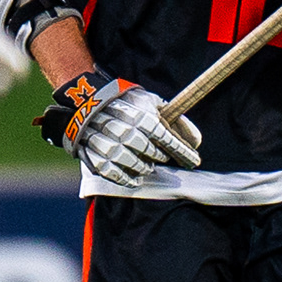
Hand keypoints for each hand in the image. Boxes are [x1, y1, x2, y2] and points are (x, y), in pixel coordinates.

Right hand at [43, 73, 201, 189]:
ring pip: (137, 166)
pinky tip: (135, 179)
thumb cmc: (124, 101)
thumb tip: (196, 140)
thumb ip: (174, 118)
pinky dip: (128, 180)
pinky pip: (117, 176)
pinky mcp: (98, 158)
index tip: (194, 161)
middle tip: (162, 157)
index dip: (183, 153)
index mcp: (142, 118)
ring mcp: (111, 147)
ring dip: (145, 168)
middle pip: (153, 154)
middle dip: (160, 157)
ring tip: (147, 165)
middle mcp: (127, 134)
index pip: (169, 141)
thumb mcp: (150, 101)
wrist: (85, 102)